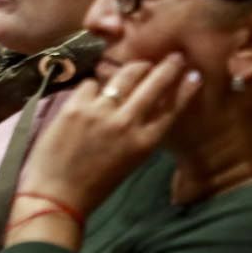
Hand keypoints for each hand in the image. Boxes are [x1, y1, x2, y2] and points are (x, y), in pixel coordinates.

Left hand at [18, 53, 201, 214]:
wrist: (57, 195)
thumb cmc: (96, 184)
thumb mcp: (130, 160)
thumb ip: (140, 133)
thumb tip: (146, 105)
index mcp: (144, 143)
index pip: (172, 109)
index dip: (185, 90)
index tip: (194, 75)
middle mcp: (127, 123)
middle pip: (154, 85)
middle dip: (167, 67)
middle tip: (174, 56)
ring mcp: (100, 112)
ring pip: (125, 76)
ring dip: (136, 67)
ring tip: (140, 64)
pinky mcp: (75, 107)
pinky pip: (92, 83)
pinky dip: (95, 86)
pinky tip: (93, 93)